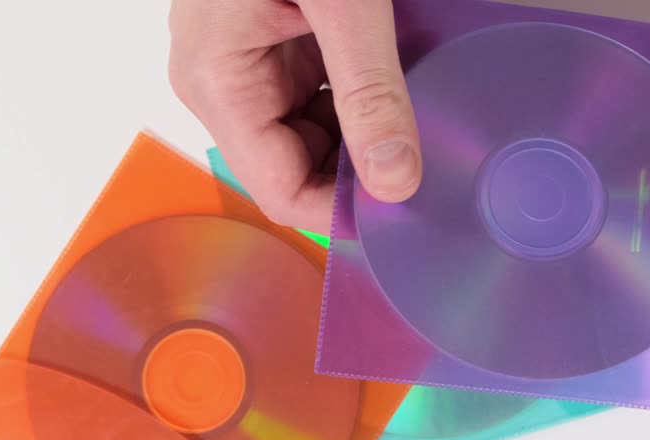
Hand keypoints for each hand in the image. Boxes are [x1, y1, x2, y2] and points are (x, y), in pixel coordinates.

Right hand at [168, 0, 422, 232]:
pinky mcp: (267, 37)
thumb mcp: (344, 2)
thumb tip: (395, 179)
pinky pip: (314, 93)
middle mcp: (219, 83)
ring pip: (311, 133)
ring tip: (420, 111)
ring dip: (363, 132)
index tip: (410, 203)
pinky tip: (397, 81)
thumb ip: (370, 90)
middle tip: (430, 156)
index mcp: (218, 85)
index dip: (344, 209)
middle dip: (361, 169)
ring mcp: (241, 60)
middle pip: (298, 167)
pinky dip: (357, 97)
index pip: (282, 193)